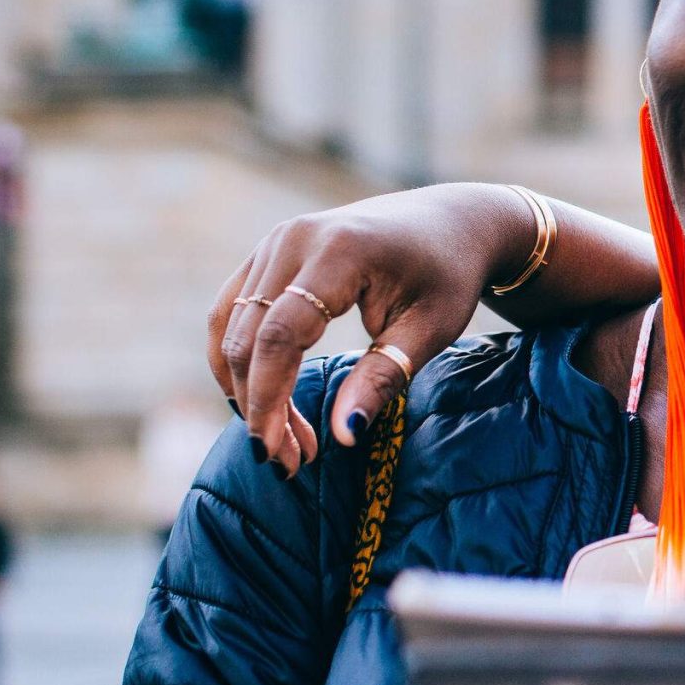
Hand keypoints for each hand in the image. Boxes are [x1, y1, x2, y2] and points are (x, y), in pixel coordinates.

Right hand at [208, 185, 526, 476]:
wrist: (452, 222)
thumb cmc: (448, 275)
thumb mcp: (430, 330)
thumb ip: (383, 378)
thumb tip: (343, 435)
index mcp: (340, 251)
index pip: (281, 334)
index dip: (269, 397)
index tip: (277, 451)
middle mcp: (295, 238)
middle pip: (249, 333)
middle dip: (258, 404)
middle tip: (287, 462)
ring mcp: (276, 240)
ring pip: (232, 324)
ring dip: (243, 386)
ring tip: (280, 438)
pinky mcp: (270, 252)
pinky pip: (234, 308)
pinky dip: (239, 357)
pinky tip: (262, 399)